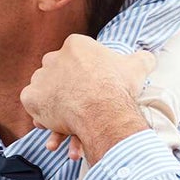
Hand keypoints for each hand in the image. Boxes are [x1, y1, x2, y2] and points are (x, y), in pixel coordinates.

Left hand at [20, 35, 153, 164]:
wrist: (102, 108)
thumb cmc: (120, 86)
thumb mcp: (137, 67)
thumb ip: (142, 59)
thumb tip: (148, 58)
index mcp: (76, 45)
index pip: (78, 60)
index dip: (85, 78)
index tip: (93, 92)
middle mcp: (53, 57)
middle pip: (61, 78)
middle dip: (69, 94)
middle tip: (80, 110)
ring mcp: (40, 77)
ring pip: (50, 96)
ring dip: (57, 112)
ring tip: (68, 131)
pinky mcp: (31, 96)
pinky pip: (36, 109)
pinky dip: (44, 121)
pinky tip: (55, 134)